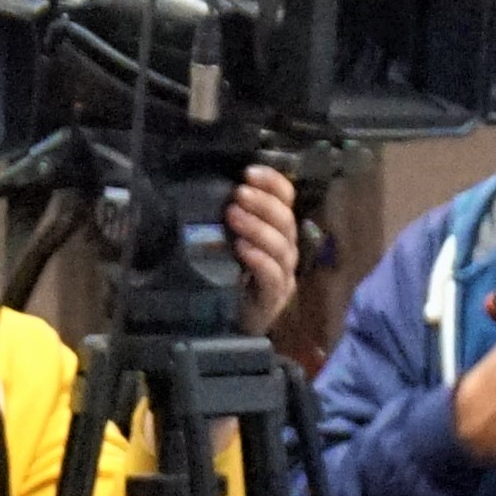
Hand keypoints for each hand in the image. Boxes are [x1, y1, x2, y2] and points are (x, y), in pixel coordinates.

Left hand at [221, 166, 301, 323]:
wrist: (229, 323)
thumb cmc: (228, 276)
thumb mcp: (226, 240)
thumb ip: (227, 217)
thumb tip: (208, 189)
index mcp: (278, 232)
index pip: (286, 200)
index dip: (273, 184)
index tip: (250, 172)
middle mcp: (285, 251)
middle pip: (286, 222)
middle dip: (263, 204)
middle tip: (239, 194)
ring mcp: (283, 276)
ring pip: (281, 248)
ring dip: (258, 228)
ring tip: (234, 216)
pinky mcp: (273, 299)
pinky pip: (273, 277)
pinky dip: (259, 260)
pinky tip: (242, 249)